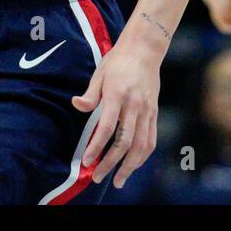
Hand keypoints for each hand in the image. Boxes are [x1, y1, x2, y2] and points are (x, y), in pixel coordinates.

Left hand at [72, 34, 160, 188]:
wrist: (145, 49)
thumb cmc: (118, 61)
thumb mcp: (100, 73)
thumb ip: (90, 94)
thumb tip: (76, 105)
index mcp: (118, 95)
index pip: (108, 127)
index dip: (97, 146)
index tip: (87, 161)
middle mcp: (135, 105)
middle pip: (125, 141)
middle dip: (110, 162)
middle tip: (97, 176)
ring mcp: (147, 110)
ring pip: (141, 145)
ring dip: (129, 166)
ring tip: (118, 180)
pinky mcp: (154, 113)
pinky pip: (151, 140)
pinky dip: (142, 156)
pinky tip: (133, 166)